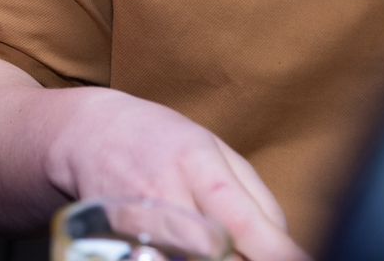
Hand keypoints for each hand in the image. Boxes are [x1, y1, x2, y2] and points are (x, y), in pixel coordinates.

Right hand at [43, 87, 308, 260]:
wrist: (86, 135)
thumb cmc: (160, 141)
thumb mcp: (215, 150)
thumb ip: (257, 200)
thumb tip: (285, 249)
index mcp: (194, 161)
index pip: (241, 219)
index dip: (276, 251)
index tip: (298, 260)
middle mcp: (162, 192)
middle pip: (214, 252)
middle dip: (240, 258)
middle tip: (247, 250)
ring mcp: (134, 220)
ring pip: (184, 260)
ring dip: (211, 257)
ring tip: (220, 246)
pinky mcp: (114, 240)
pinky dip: (177, 258)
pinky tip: (188, 250)